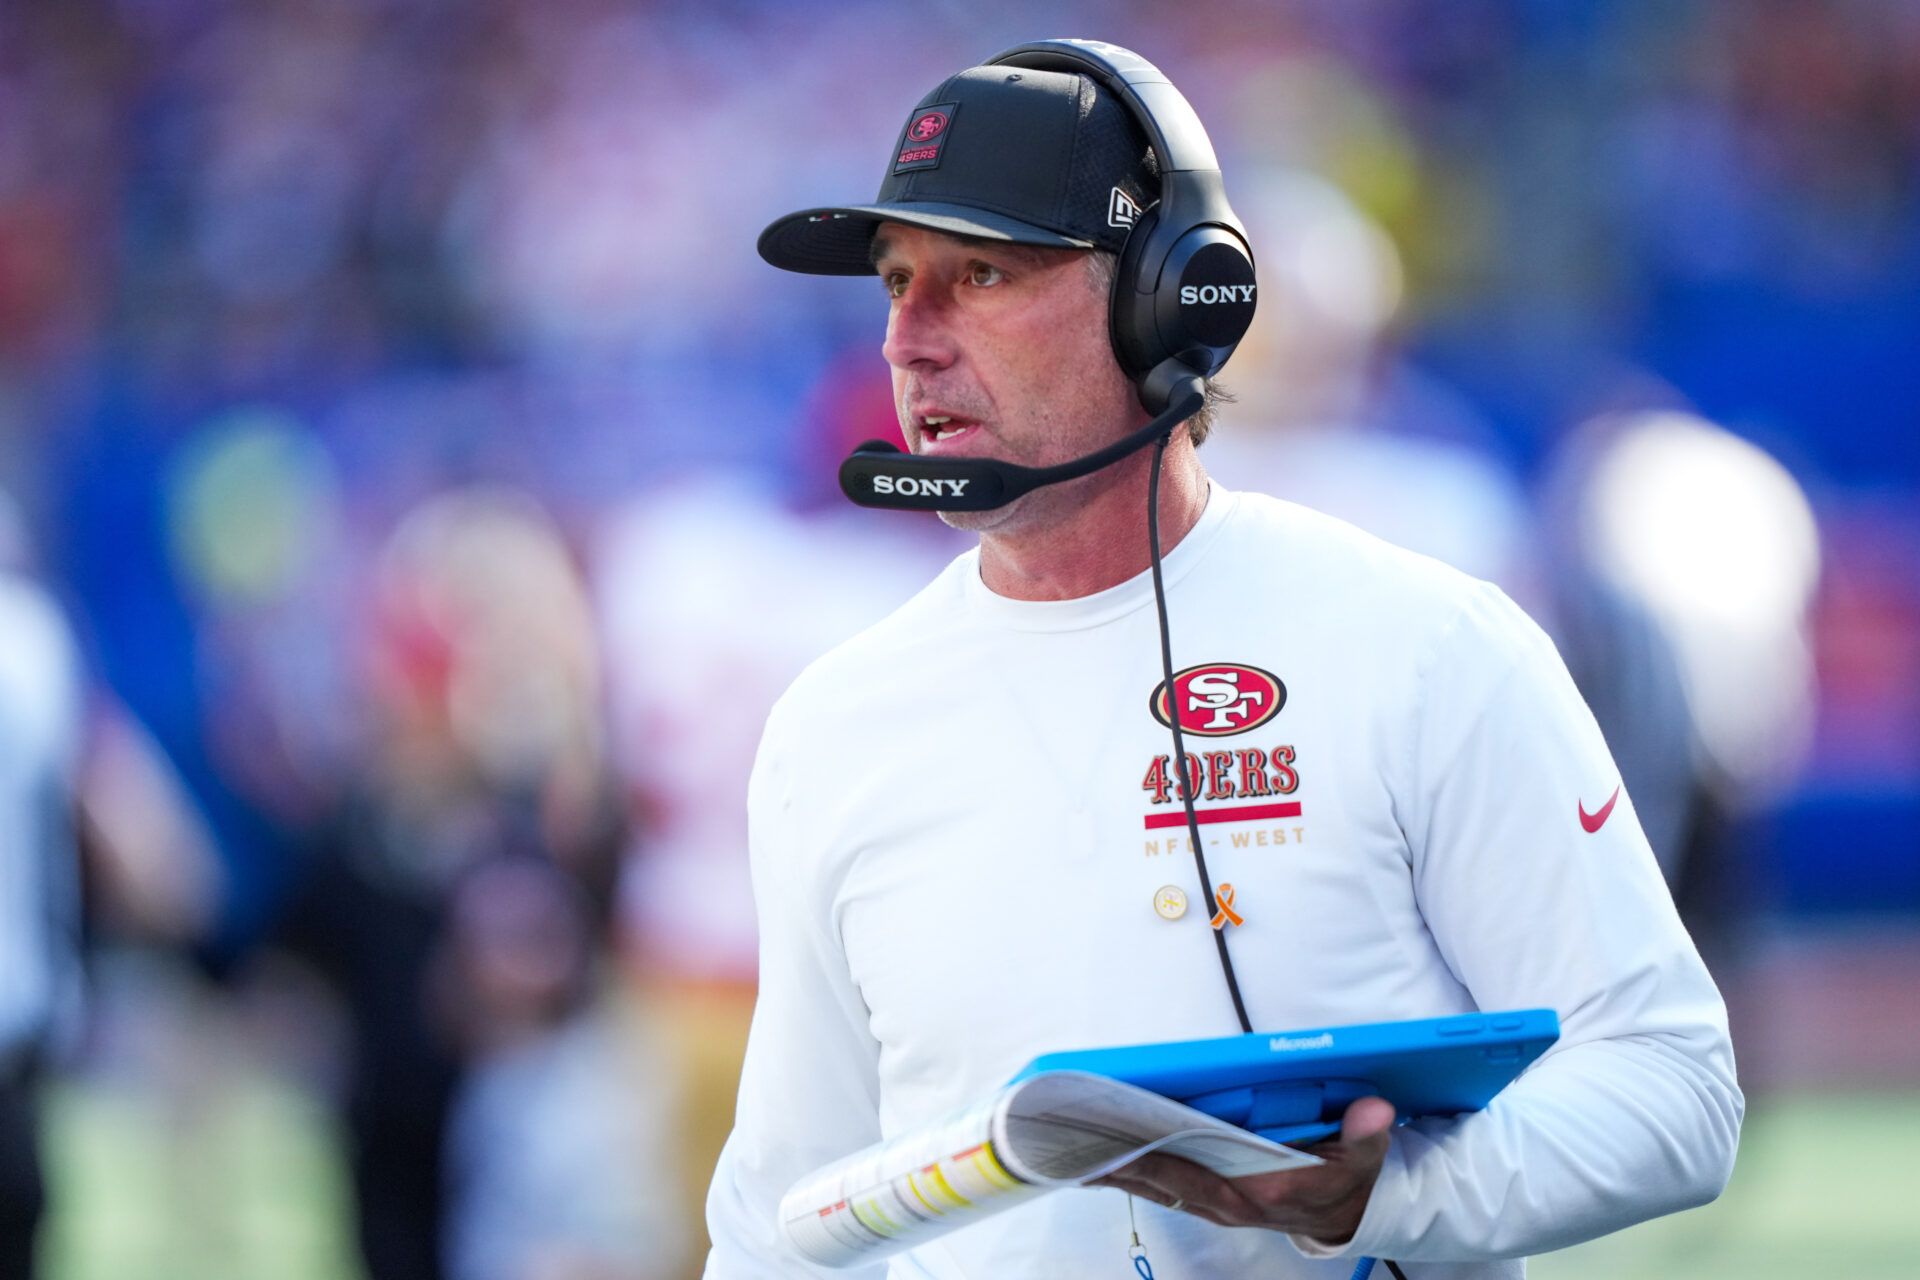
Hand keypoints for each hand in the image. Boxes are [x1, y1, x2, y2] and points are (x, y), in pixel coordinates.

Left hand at [1091, 1095, 1394, 1244]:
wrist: (1346, 1215)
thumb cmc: (1344, 1180)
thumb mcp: (1363, 1160)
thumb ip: (1365, 1137)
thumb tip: (1374, 1111)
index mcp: (1256, 1192)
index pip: (1191, 1174)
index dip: (1149, 1158)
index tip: (1110, 1141)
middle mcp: (1225, 1202)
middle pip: (1156, 1180)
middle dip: (1109, 1160)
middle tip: (1061, 1136)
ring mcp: (1211, 1202)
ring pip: (1149, 1186)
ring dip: (1107, 1168)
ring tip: (1061, 1143)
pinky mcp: (1205, 1197)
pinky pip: (1156, 1184)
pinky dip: (1123, 1171)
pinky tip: (1092, 1156)